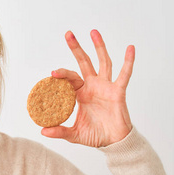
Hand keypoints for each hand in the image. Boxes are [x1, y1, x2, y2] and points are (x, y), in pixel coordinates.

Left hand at [41, 30, 134, 146]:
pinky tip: (131, 48)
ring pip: (103, 62)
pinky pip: (125, 74)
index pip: (69, 78)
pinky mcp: (118, 91)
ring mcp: (106, 87)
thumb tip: (42, 131)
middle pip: (84, 62)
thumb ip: (59, 131)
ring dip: (99, 47)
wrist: (113, 143)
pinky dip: (128, 62)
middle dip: (76, 48)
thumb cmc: (95, 135)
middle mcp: (93, 86)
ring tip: (93, 32)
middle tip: (68, 34)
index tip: (52, 72)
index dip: (61, 74)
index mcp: (80, 94)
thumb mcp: (74, 134)